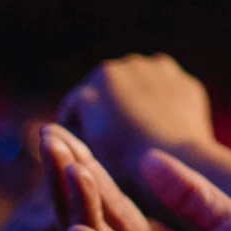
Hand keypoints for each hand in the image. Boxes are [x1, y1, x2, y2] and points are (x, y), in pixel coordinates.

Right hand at [58, 55, 216, 187]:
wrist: (181, 164)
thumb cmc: (126, 166)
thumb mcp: (84, 155)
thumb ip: (63, 138)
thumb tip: (44, 129)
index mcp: (99, 77)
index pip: (75, 109)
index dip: (77, 135)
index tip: (84, 157)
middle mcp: (127, 65)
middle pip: (108, 95)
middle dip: (106, 116)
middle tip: (111, 150)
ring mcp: (160, 70)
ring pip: (138, 92)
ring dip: (134, 108)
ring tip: (136, 142)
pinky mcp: (186, 83)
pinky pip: (166, 96)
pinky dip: (162, 109)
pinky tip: (161, 135)